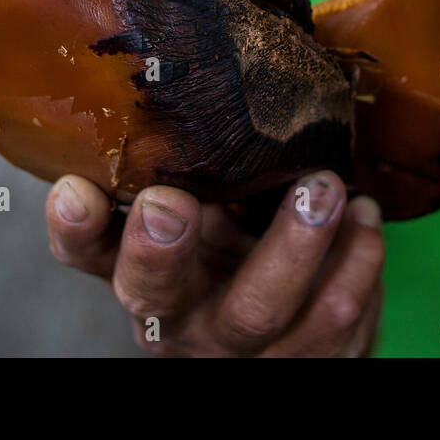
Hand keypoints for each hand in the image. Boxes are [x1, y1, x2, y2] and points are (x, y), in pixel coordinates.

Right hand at [45, 170, 383, 356]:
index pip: (88, 255)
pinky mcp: (307, 360)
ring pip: (261, 310)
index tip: (76, 190)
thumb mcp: (204, 217)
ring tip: (326, 188)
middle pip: (160, 295)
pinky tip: (364, 219)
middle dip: (162, 249)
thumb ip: (194, 172)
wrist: (288, 340)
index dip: (75, 228)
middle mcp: (180, 319)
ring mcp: (242, 349)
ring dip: (295, 245)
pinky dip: (358, 262)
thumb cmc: (234, 258)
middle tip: (174, 203)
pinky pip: (336, 321)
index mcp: (142, 274)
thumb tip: (205, 79)